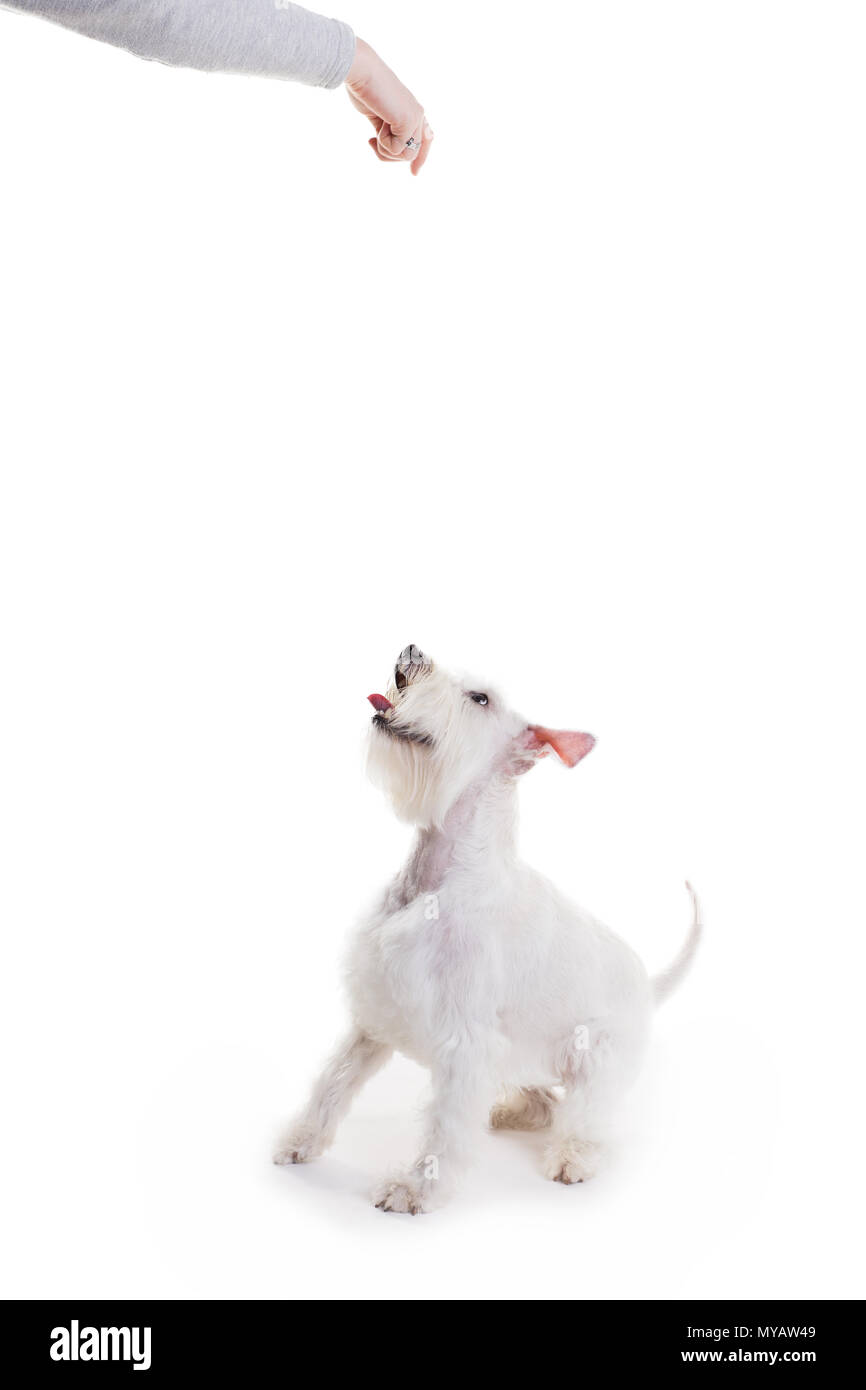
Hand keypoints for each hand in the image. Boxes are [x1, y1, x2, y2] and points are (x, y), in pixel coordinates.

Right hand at [345, 38, 432, 174]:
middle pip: (412, 154)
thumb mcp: (378, 115)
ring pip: (406, 156)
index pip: (425, 138)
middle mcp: (417, 113)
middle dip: (390, 156)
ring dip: (385, 151)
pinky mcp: (409, 121)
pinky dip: (382, 144)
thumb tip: (393, 149)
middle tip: (371, 141)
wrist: (360, 71)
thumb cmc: (363, 88)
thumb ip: (388, 130)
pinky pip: (397, 150)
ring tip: (374, 133)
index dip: (421, 158)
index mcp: (412, 109)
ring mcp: (415, 117)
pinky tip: (375, 129)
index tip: (414, 174)